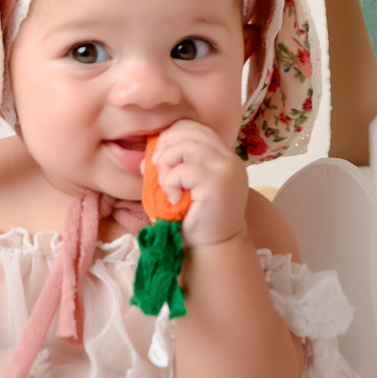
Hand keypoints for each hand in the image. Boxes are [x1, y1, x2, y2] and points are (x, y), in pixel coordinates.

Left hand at [150, 119, 248, 247]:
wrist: (213, 250)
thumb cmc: (196, 221)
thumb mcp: (182, 188)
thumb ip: (170, 168)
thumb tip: (148, 158)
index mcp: (223, 157)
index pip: (195, 127)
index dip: (172, 135)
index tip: (159, 158)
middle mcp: (228, 159)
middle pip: (189, 131)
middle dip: (164, 147)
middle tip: (157, 171)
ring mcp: (226, 169)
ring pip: (186, 145)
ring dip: (167, 164)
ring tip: (167, 185)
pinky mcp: (218, 183)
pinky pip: (183, 170)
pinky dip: (170, 183)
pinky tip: (174, 199)